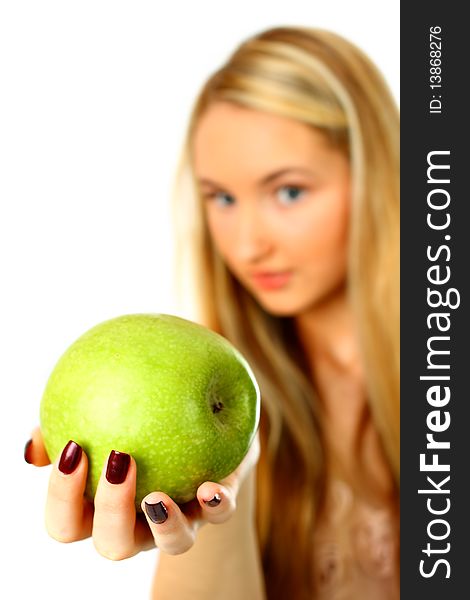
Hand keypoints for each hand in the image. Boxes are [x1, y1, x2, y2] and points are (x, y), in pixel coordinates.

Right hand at [25, 427, 259, 558]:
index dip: (62, 498)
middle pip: (112, 545)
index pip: (68, 522)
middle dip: (108, 512)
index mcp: (104, 505)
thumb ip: (73, 421)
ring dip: (163, 524)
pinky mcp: (218, 505)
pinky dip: (215, 505)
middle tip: (115, 462)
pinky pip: (221, 515)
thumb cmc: (144, 414)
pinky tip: (210, 487)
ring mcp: (183, 517)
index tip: (72, 448)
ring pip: (171, 544)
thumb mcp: (110, 409)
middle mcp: (141, 520)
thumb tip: (32, 444)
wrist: (206, 414)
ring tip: (156, 497)